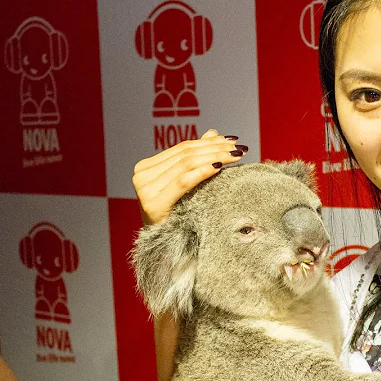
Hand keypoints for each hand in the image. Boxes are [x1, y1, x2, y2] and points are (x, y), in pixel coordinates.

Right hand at [132, 129, 246, 224]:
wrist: (167, 249)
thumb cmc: (180, 216)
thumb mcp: (186, 185)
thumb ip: (195, 158)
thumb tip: (213, 132)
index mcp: (145, 168)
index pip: (182, 149)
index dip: (208, 142)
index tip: (232, 140)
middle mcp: (141, 176)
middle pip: (185, 155)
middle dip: (215, 148)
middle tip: (238, 147)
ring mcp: (144, 190)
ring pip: (185, 164)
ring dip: (214, 157)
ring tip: (236, 155)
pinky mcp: (153, 204)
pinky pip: (183, 182)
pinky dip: (202, 172)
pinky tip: (219, 167)